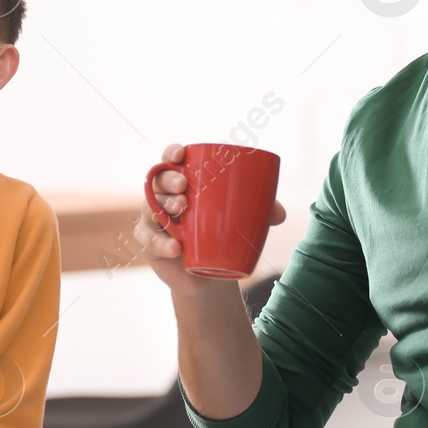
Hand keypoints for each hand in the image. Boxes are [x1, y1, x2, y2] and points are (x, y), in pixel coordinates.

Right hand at [136, 143, 285, 293]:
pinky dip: (160, 242)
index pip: (171, 160)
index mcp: (184, 182)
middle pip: (158, 180)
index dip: (171, 153)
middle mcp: (164, 197)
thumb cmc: (222, 235)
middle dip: (169, 179)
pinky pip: (147, 239)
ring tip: (181, 210)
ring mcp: (154, 220)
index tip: (180, 154)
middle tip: (184, 187)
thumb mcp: (243, 221)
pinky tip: (175, 247)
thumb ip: (262, 212)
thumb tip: (280, 212)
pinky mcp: (150, 243)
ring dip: (164, 206)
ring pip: (151, 207)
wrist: (208, 274)